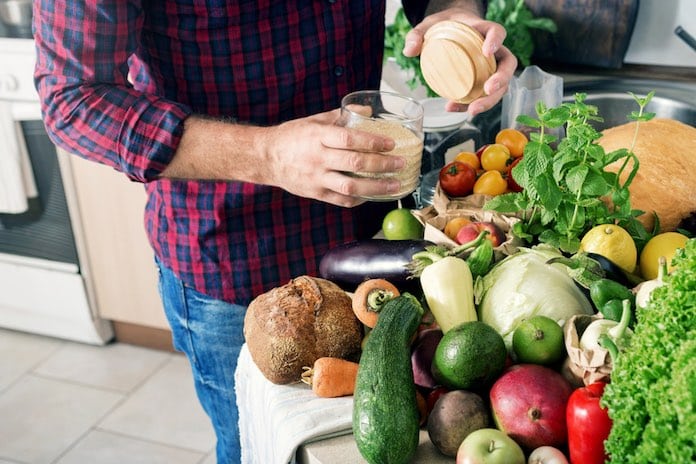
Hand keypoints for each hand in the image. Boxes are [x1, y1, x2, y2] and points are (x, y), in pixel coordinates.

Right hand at [261, 110, 406, 206]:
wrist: (266, 158)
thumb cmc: (292, 136)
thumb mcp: (314, 120)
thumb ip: (341, 116)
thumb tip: (368, 110)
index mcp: (318, 136)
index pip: (350, 139)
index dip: (373, 142)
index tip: (391, 143)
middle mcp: (318, 158)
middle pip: (355, 164)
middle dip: (382, 165)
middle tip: (400, 164)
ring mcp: (317, 178)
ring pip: (351, 187)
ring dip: (376, 187)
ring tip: (394, 185)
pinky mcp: (316, 193)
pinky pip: (341, 200)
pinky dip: (359, 199)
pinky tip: (373, 195)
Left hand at [402, 7, 516, 115]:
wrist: (450, 31)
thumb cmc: (445, 26)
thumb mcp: (429, 25)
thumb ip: (417, 34)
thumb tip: (409, 51)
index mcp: (483, 30)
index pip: (497, 31)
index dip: (496, 41)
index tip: (487, 51)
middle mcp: (493, 49)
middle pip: (508, 64)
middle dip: (501, 79)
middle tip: (488, 90)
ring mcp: (490, 67)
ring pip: (501, 85)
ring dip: (490, 100)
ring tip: (471, 110)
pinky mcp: (482, 81)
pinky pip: (483, 95)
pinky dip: (469, 104)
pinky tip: (453, 108)